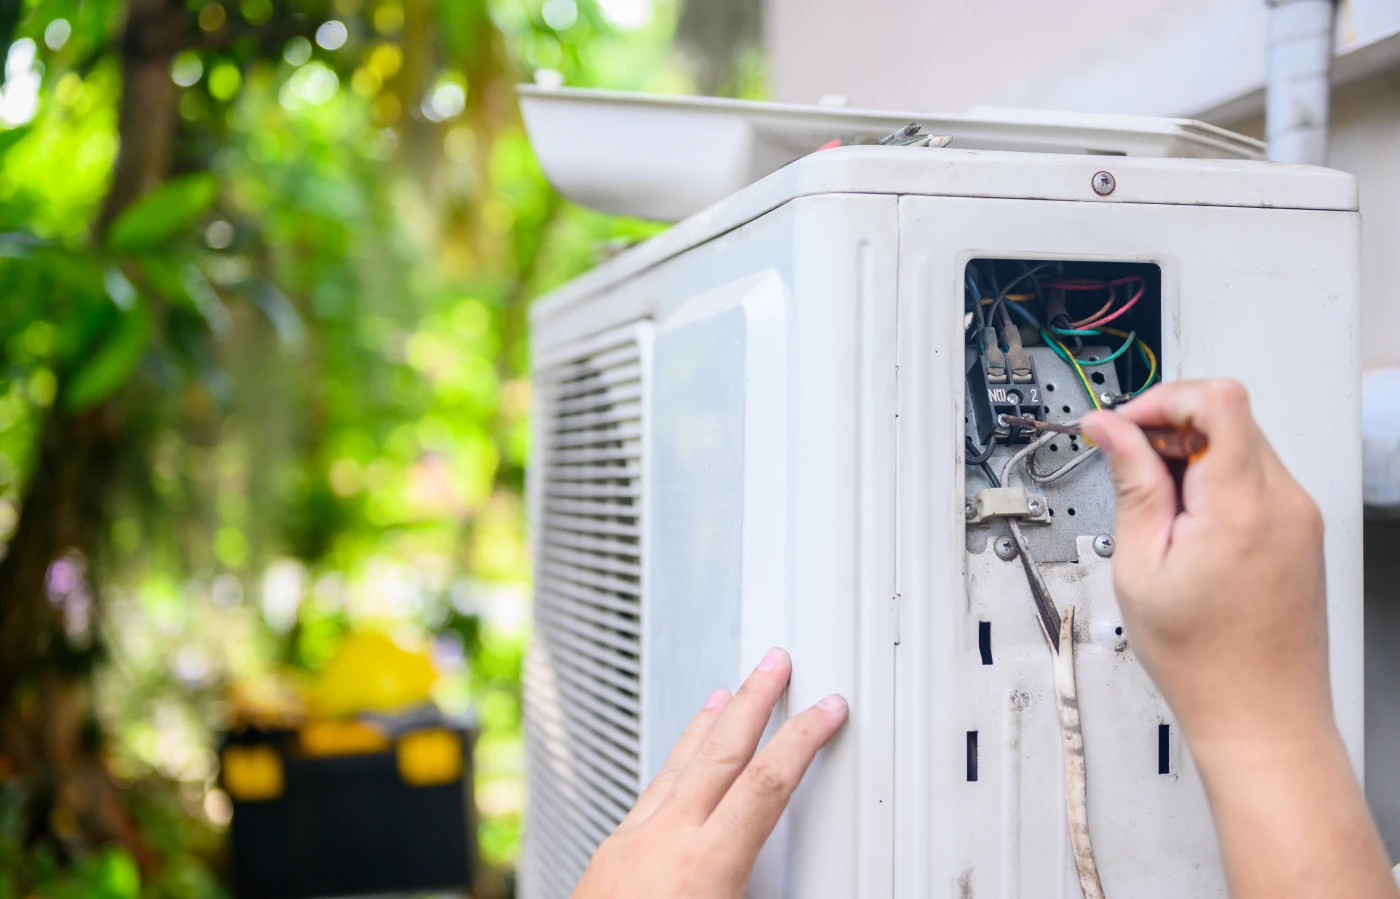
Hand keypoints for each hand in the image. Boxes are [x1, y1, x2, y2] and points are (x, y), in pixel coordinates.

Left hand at [571, 648, 847, 898]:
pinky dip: (673, 761)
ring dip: (708, 722)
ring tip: (728, 691)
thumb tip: (803, 886)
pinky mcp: (609, 853)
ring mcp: (631, 842)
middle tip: (776, 662)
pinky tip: (677, 760)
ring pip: (678, 763)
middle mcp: (665, 842)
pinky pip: (651, 790)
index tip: (828, 709)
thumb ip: (775, 895)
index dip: (804, 739)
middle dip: (755, 700)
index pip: (767, 783)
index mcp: (706, 868)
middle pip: (720, 751)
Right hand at [1081, 380, 1330, 743]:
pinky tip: (1186, 526)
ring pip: (1240, 441)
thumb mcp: (1141, 566)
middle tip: (1130, 470)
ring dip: (1190, 455)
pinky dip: (1214, 480)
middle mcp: (1283, 501)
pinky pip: (1255, 475)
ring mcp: (1300, 515)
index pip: (1217, 400)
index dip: (1162, 400)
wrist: (1261, 713)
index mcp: (1240, 506)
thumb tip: (1109, 429)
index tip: (1125, 425)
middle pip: (1227, 414)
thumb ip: (1131, 484)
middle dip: (1169, 427)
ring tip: (1158, 512)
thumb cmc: (1204, 659)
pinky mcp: (1301, 529)